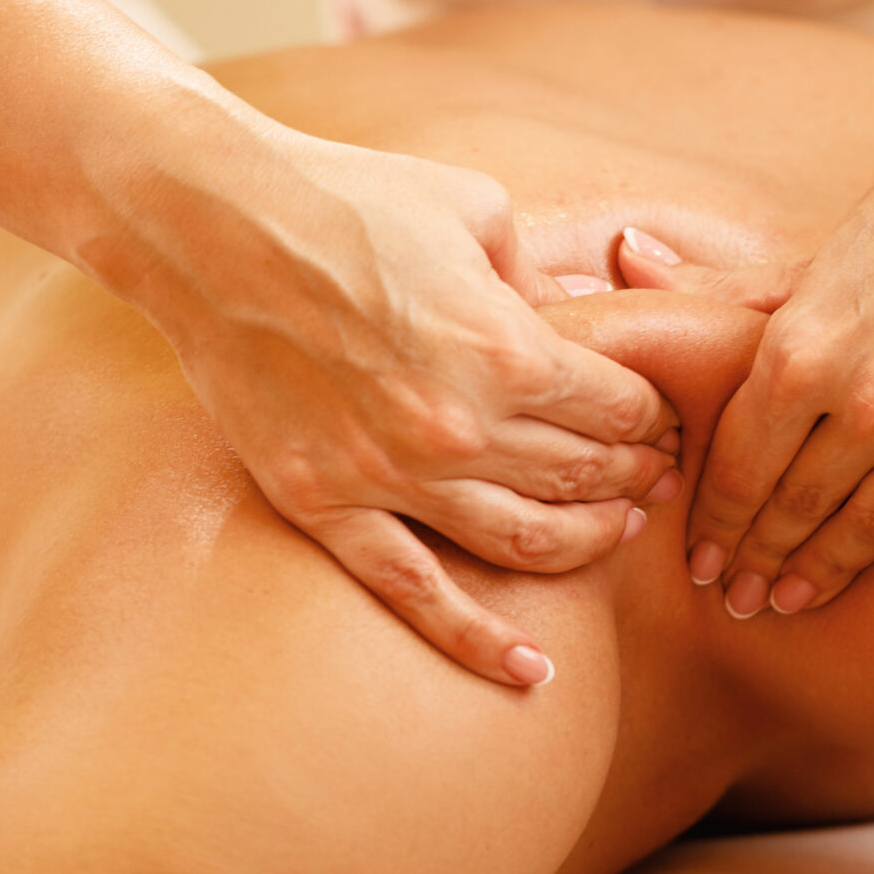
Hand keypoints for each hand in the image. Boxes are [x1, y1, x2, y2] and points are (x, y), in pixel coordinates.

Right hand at [109, 106, 677, 683]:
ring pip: (524, 544)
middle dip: (635, 476)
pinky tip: (532, 675)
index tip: (662, 416)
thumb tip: (592, 308)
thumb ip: (543, 273)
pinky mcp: (326, 507)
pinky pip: (414, 597)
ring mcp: (388, 478)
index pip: (620, 408)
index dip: (655, 415)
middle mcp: (457, 427)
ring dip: (586, 543)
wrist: (211, 226)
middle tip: (654, 474)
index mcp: (506, 348)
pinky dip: (478, 644)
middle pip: (583, 477)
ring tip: (613, 532)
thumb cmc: (349, 199)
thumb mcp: (475, 209)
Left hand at [618, 62, 873, 621]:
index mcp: (804, 343)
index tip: (700, 560)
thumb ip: (733, 283)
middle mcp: (864, 395)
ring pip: (866, 527)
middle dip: (759, 559)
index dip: (715, 520)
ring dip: (823, 573)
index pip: (740, 461)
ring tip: (793, 603)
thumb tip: (629, 260)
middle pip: (794, 505)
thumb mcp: (828, 242)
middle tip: (737, 599)